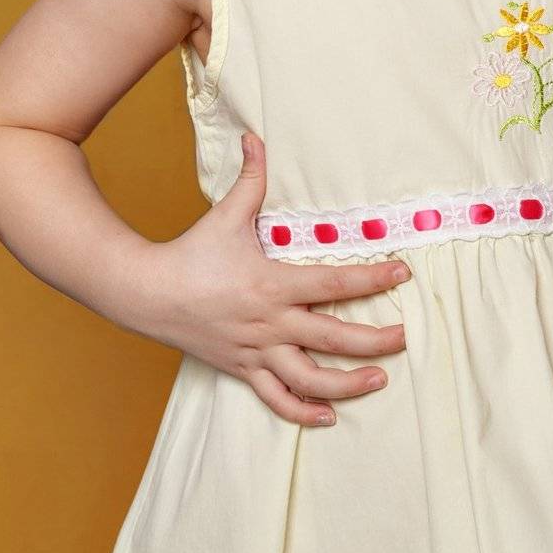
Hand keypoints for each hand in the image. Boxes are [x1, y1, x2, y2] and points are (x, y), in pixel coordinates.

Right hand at [142, 133, 409, 427]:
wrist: (146, 294)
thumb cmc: (191, 253)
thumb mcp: (225, 215)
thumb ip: (250, 178)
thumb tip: (256, 137)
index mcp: (273, 284)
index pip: (334, 284)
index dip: (373, 279)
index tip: (403, 274)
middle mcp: (270, 323)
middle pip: (333, 338)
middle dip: (375, 340)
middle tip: (406, 337)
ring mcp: (256, 351)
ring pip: (310, 378)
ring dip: (348, 383)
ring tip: (379, 380)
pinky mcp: (242, 369)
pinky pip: (276, 398)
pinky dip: (303, 411)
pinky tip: (329, 415)